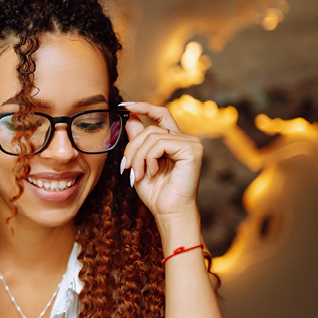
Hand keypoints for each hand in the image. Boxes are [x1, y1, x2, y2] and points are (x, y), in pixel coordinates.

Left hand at [120, 102, 202, 225]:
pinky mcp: (193, 149)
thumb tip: (129, 117)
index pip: (161, 114)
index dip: (143, 107)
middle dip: (132, 147)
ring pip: (153, 136)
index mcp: (174, 141)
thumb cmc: (155, 192)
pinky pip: (160, 143)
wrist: (168, 211)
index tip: (124, 106)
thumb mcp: (140, 161)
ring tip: (139, 174)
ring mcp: (191, 143)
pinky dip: (149, 159)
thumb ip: (137, 139)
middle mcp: (185, 139)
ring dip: (138, 157)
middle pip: (150, 128)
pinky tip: (152, 173)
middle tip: (126, 167)